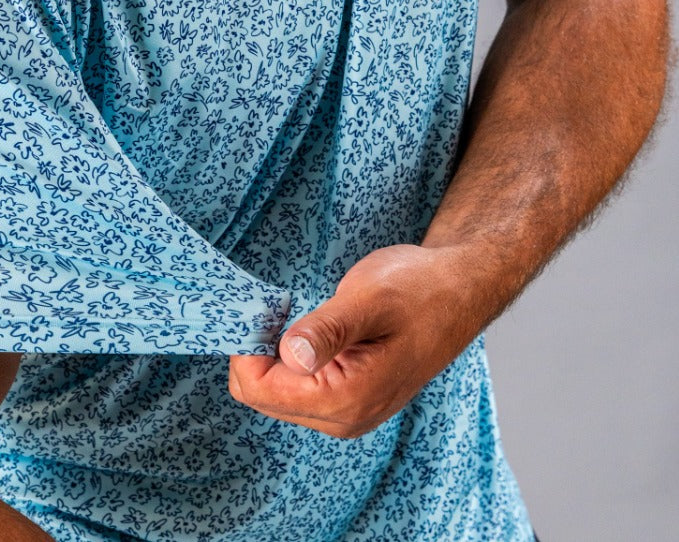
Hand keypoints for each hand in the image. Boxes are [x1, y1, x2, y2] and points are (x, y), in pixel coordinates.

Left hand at [228, 244, 478, 437]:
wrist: (460, 292)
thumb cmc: (419, 289)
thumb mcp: (370, 298)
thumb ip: (328, 330)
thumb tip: (289, 355)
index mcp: (347, 399)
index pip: (257, 389)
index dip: (247, 345)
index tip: (265, 306)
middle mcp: (344, 418)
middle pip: (261, 395)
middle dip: (258, 349)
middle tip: (281, 304)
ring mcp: (347, 413)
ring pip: (275, 392)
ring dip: (274, 352)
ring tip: (301, 314)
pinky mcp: (348, 399)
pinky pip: (296, 387)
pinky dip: (289, 356)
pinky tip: (311, 328)